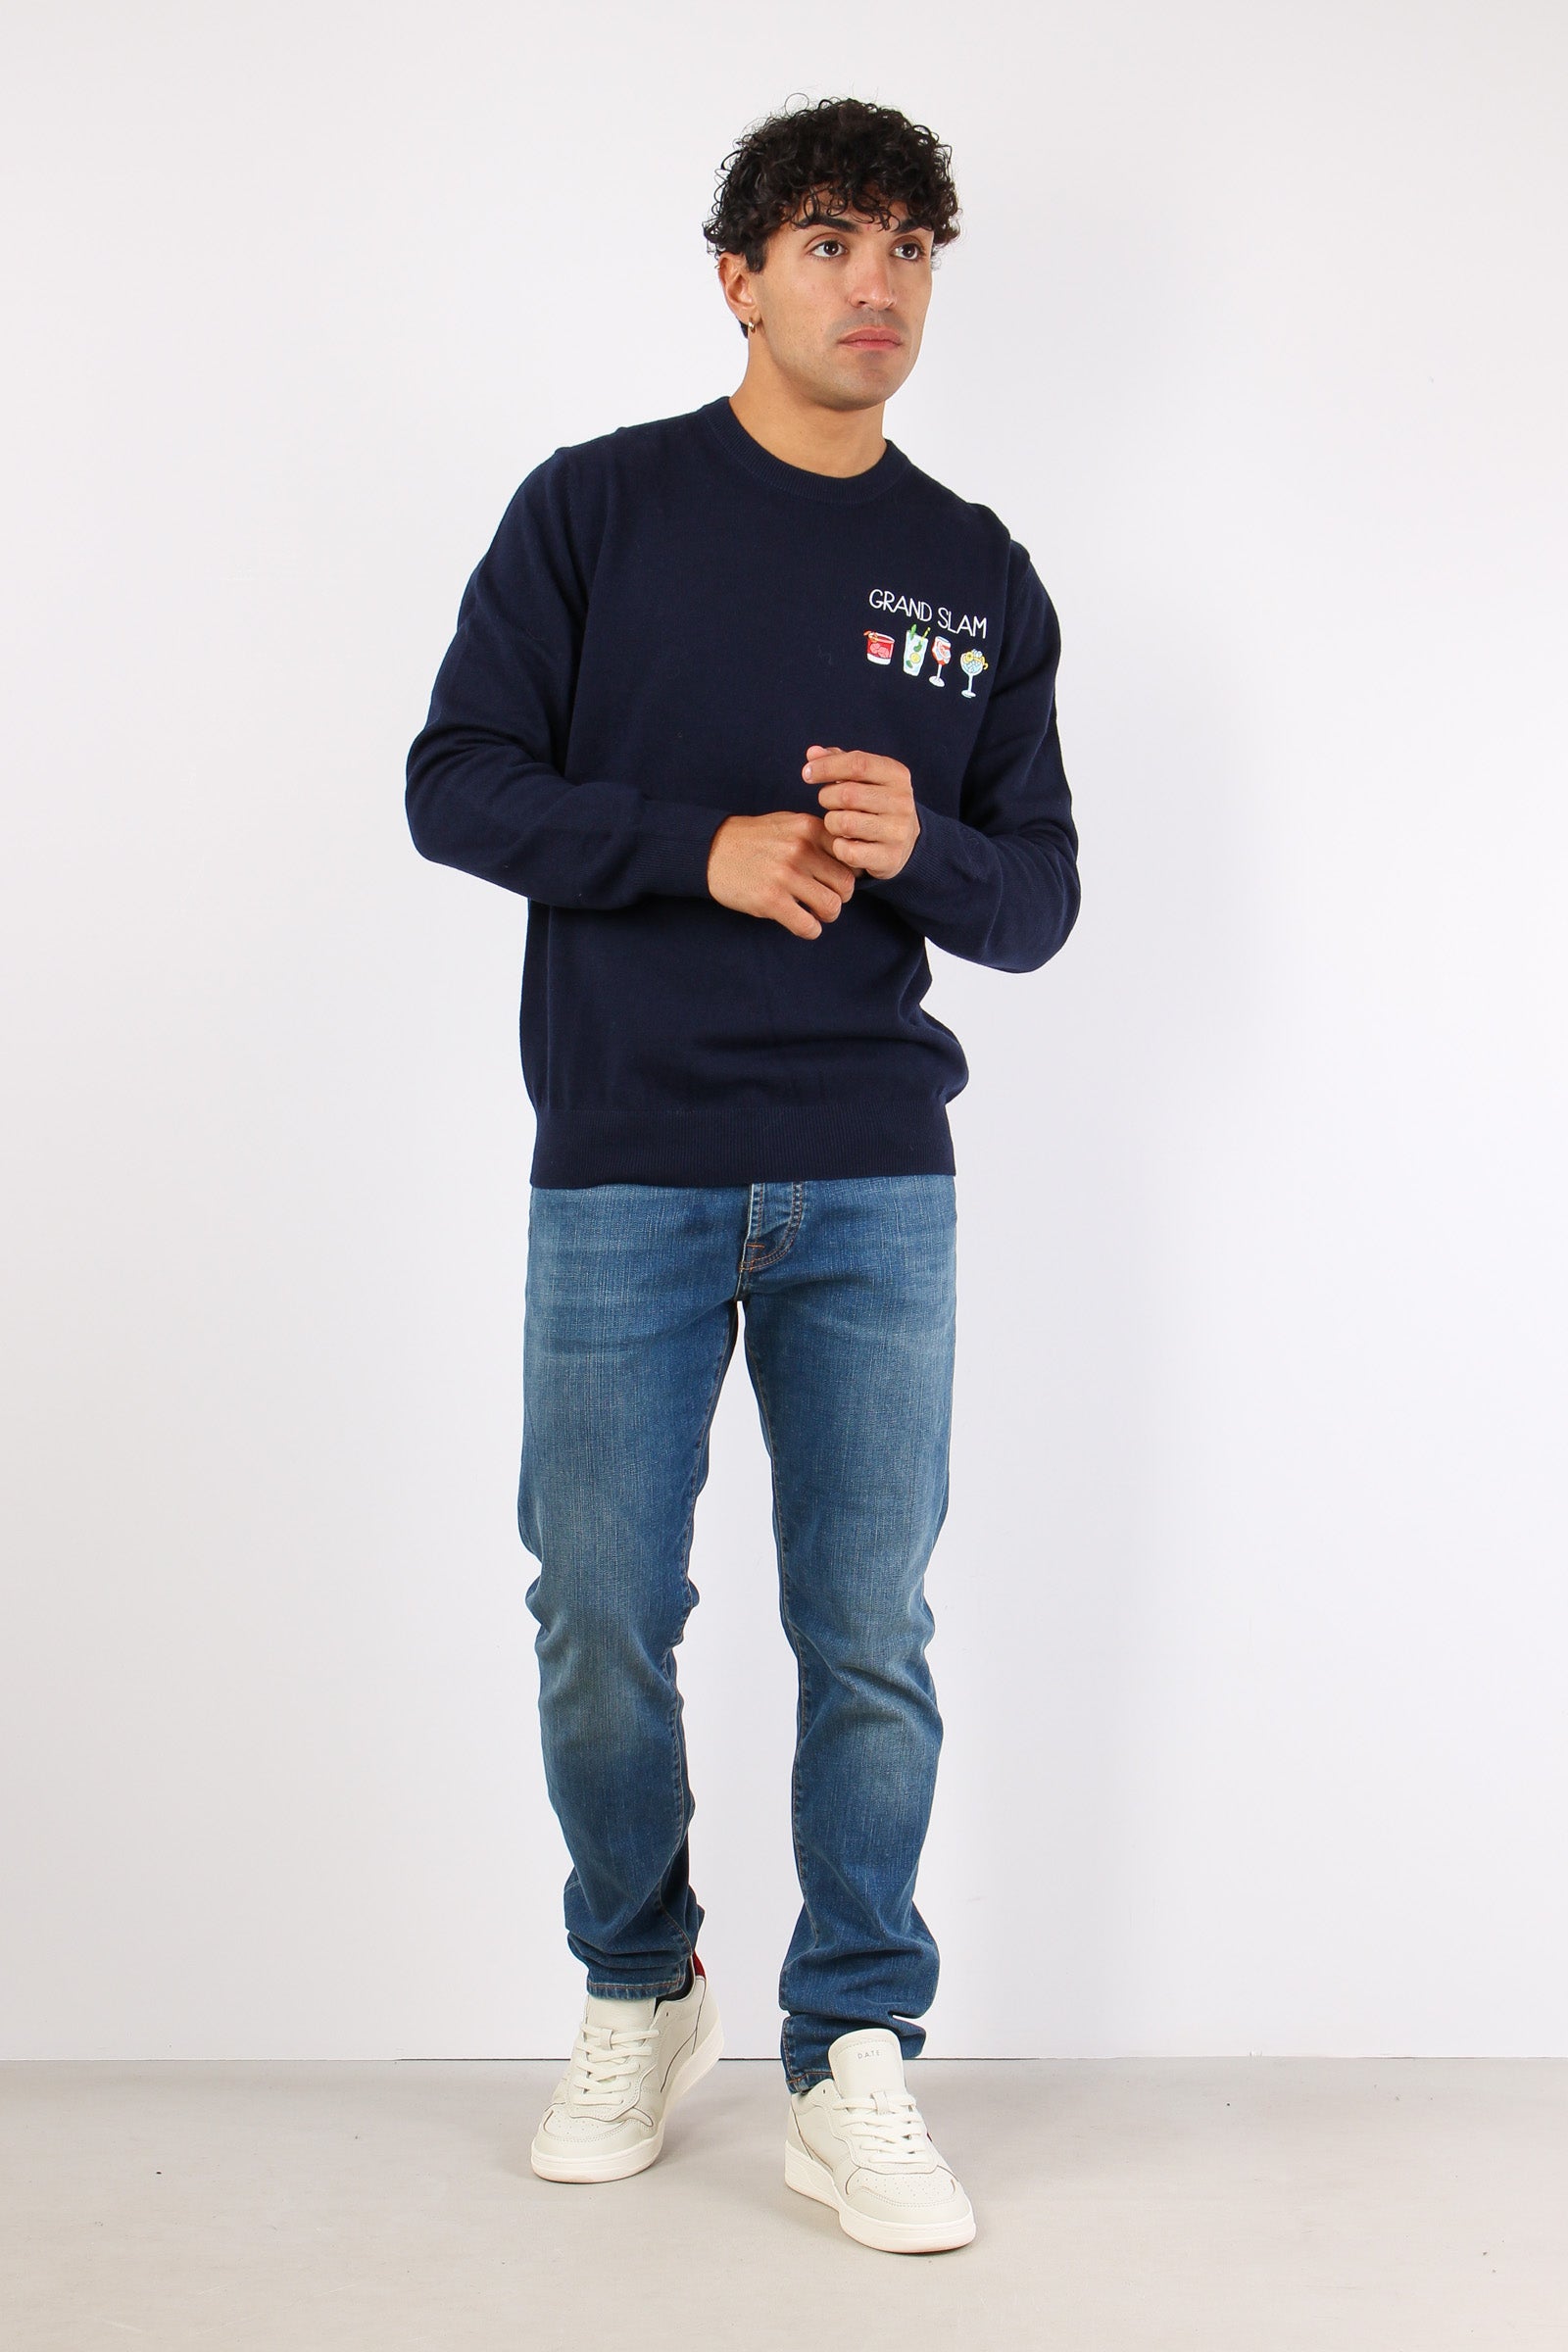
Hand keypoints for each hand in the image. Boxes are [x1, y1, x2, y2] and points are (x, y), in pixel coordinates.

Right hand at [706, 810, 856, 939]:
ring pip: (831, 907)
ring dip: (827, 915)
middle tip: (827, 899)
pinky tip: (802, 923)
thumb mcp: (789, 825)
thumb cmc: (754, 840)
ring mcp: (785, 875)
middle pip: (846, 885)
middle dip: (841, 897)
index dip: (850, 872)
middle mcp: (800, 850)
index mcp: (809, 828)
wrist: (711, 850)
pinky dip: (810, 930)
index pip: (850, 856)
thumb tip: (851, 860)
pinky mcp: (770, 900)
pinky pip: (808, 926)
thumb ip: (818, 838)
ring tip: (814, 912)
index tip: (836, 880)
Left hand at [803, 746, 920, 879]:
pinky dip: (837, 846)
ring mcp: (897, 832)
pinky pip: (848, 851)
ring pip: (845, 823)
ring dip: (831, 822)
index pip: (858, 763)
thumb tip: (812, 753)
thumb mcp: (863, 777)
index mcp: (897, 775)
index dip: (827, 766)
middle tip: (826, 802)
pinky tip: (843, 842)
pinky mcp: (889, 857)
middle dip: (827, 797)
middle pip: (848, 794)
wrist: (905, 841)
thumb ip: (838, 761)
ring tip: (836, 822)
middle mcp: (902, 802)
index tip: (807, 773)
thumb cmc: (874, 802)